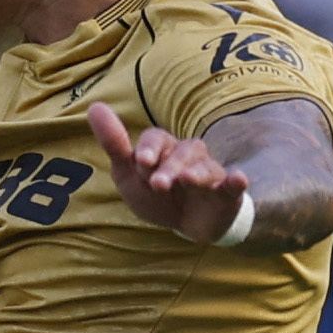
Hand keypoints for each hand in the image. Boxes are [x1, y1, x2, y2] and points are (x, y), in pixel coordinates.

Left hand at [87, 101, 250, 242]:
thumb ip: (114, 144)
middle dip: (169, 167)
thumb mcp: (128, 175)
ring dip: (195, 174)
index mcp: (163, 148)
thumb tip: (95, 106)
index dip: (150, 149)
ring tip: (186, 181)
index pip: (157, 138)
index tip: (141, 162)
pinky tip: (237, 178)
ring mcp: (209, 172)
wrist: (185, 225)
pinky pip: (234, 184)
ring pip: (204, 166)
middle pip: (181, 152)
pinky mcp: (228, 192)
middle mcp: (188, 156)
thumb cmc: (154, 196)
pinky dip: (236, 181)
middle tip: (158, 184)